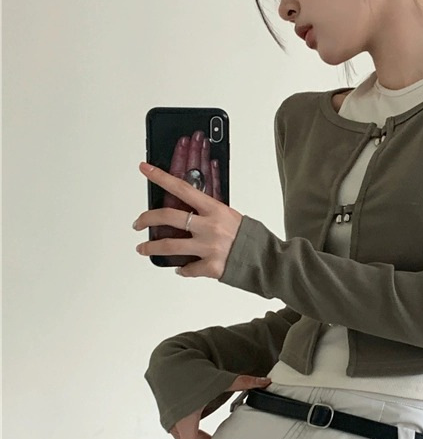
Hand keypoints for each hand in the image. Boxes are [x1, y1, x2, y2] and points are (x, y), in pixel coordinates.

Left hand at [133, 137, 244, 278]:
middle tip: (138, 223)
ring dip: (152, 248)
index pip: (182, 188)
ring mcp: (208, 248)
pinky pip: (188, 269)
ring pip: (170, 246)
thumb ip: (209, 214)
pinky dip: (183, 269)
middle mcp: (209, 227)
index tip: (145, 169)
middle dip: (147, 219)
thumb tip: (189, 215)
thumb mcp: (231, 216)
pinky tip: (181, 268)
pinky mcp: (210, 267)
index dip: (161, 178)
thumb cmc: (252, 237)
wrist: (268, 260)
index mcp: (215, 209)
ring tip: (143, 249)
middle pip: (168, 217)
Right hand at [170, 374, 271, 438]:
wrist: (168, 361)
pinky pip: (183, 433)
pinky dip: (194, 436)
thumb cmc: (192, 372)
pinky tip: (204, 436)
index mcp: (186, 422)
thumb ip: (244, 383)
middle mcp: (176, 425)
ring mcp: (171, 421)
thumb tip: (267, 382)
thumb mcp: (220, 379)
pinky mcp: (170, 415)